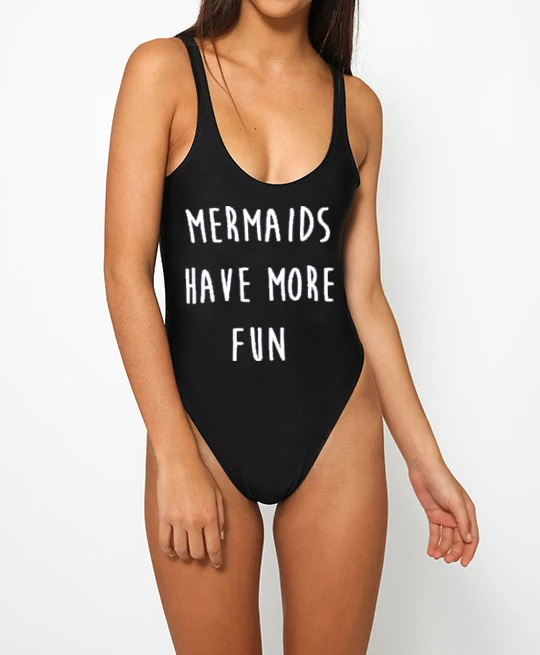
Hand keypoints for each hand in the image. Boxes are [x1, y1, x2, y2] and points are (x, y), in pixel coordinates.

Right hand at [156, 452, 224, 568]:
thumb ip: (221, 517)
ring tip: (188, 554)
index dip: (217, 559)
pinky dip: (168, 551)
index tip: (217, 563)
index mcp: (210, 516)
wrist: (179, 462)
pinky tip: (173, 551)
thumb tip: (220, 537)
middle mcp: (194, 522)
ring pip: (180, 550)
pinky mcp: (164, 517)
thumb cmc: (200, 476)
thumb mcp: (217, 495)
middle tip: (202, 556)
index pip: (214, 547)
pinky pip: (164, 541)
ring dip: (185, 556)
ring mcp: (177, 520)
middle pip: (197, 553)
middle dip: (201, 558)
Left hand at [409, 458, 478, 566]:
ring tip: (436, 556)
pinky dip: (433, 542)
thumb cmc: (442, 481)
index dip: (469, 551)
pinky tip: (431, 551)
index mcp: (468, 512)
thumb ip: (463, 522)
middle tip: (447, 560)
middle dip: (454, 552)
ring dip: (442, 549)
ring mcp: (445, 516)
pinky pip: (435, 532)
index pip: (472, 537)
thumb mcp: (456, 502)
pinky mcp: (433, 514)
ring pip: (446, 538)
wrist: (423, 470)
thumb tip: (468, 539)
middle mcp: (458, 516)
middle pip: (459, 540)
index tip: (463, 563)